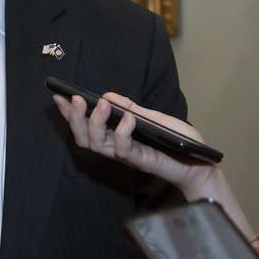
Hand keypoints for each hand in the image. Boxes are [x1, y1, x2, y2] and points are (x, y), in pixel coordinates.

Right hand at [52, 91, 255, 240]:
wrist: (200, 163)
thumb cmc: (178, 141)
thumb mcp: (154, 117)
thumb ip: (132, 108)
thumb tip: (108, 95)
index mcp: (117, 135)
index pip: (86, 126)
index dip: (70, 113)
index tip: (58, 96)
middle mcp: (117, 146)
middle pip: (84, 137)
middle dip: (75, 119)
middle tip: (75, 100)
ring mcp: (127, 156)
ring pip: (98, 145)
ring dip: (96, 123)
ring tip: (100, 105)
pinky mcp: (140, 162)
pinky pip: (123, 150)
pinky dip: (123, 132)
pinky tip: (128, 119)